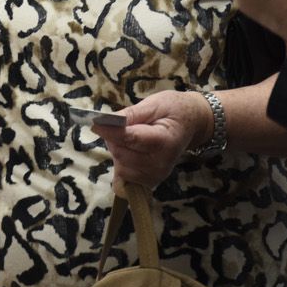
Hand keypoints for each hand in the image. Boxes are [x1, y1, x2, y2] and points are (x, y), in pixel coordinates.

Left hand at [94, 91, 212, 190]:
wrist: (191, 125)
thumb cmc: (172, 111)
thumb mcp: (154, 104)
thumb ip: (130, 114)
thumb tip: (105, 121)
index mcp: (164, 141)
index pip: (130, 139)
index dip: (110, 131)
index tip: (95, 122)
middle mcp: (160, 163)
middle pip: (121, 153)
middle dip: (114, 138)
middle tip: (126, 125)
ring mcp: (155, 176)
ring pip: (120, 165)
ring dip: (118, 150)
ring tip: (132, 138)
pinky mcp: (149, 182)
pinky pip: (123, 179)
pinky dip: (121, 165)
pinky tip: (129, 153)